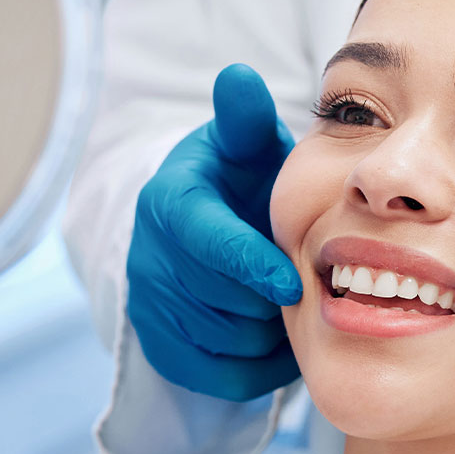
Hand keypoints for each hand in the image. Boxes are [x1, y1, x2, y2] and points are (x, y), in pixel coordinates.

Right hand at [127, 63, 301, 400]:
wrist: (205, 229)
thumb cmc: (240, 182)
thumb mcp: (244, 146)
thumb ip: (246, 118)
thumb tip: (239, 77)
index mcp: (169, 203)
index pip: (206, 243)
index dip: (250, 266)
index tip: (291, 284)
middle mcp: (148, 256)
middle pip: (221, 300)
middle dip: (269, 299)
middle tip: (306, 285)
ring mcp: (150, 306)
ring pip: (225, 342)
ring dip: (269, 332)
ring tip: (290, 305)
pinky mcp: (160, 347)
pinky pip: (220, 376)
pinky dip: (258, 367)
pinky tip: (276, 336)